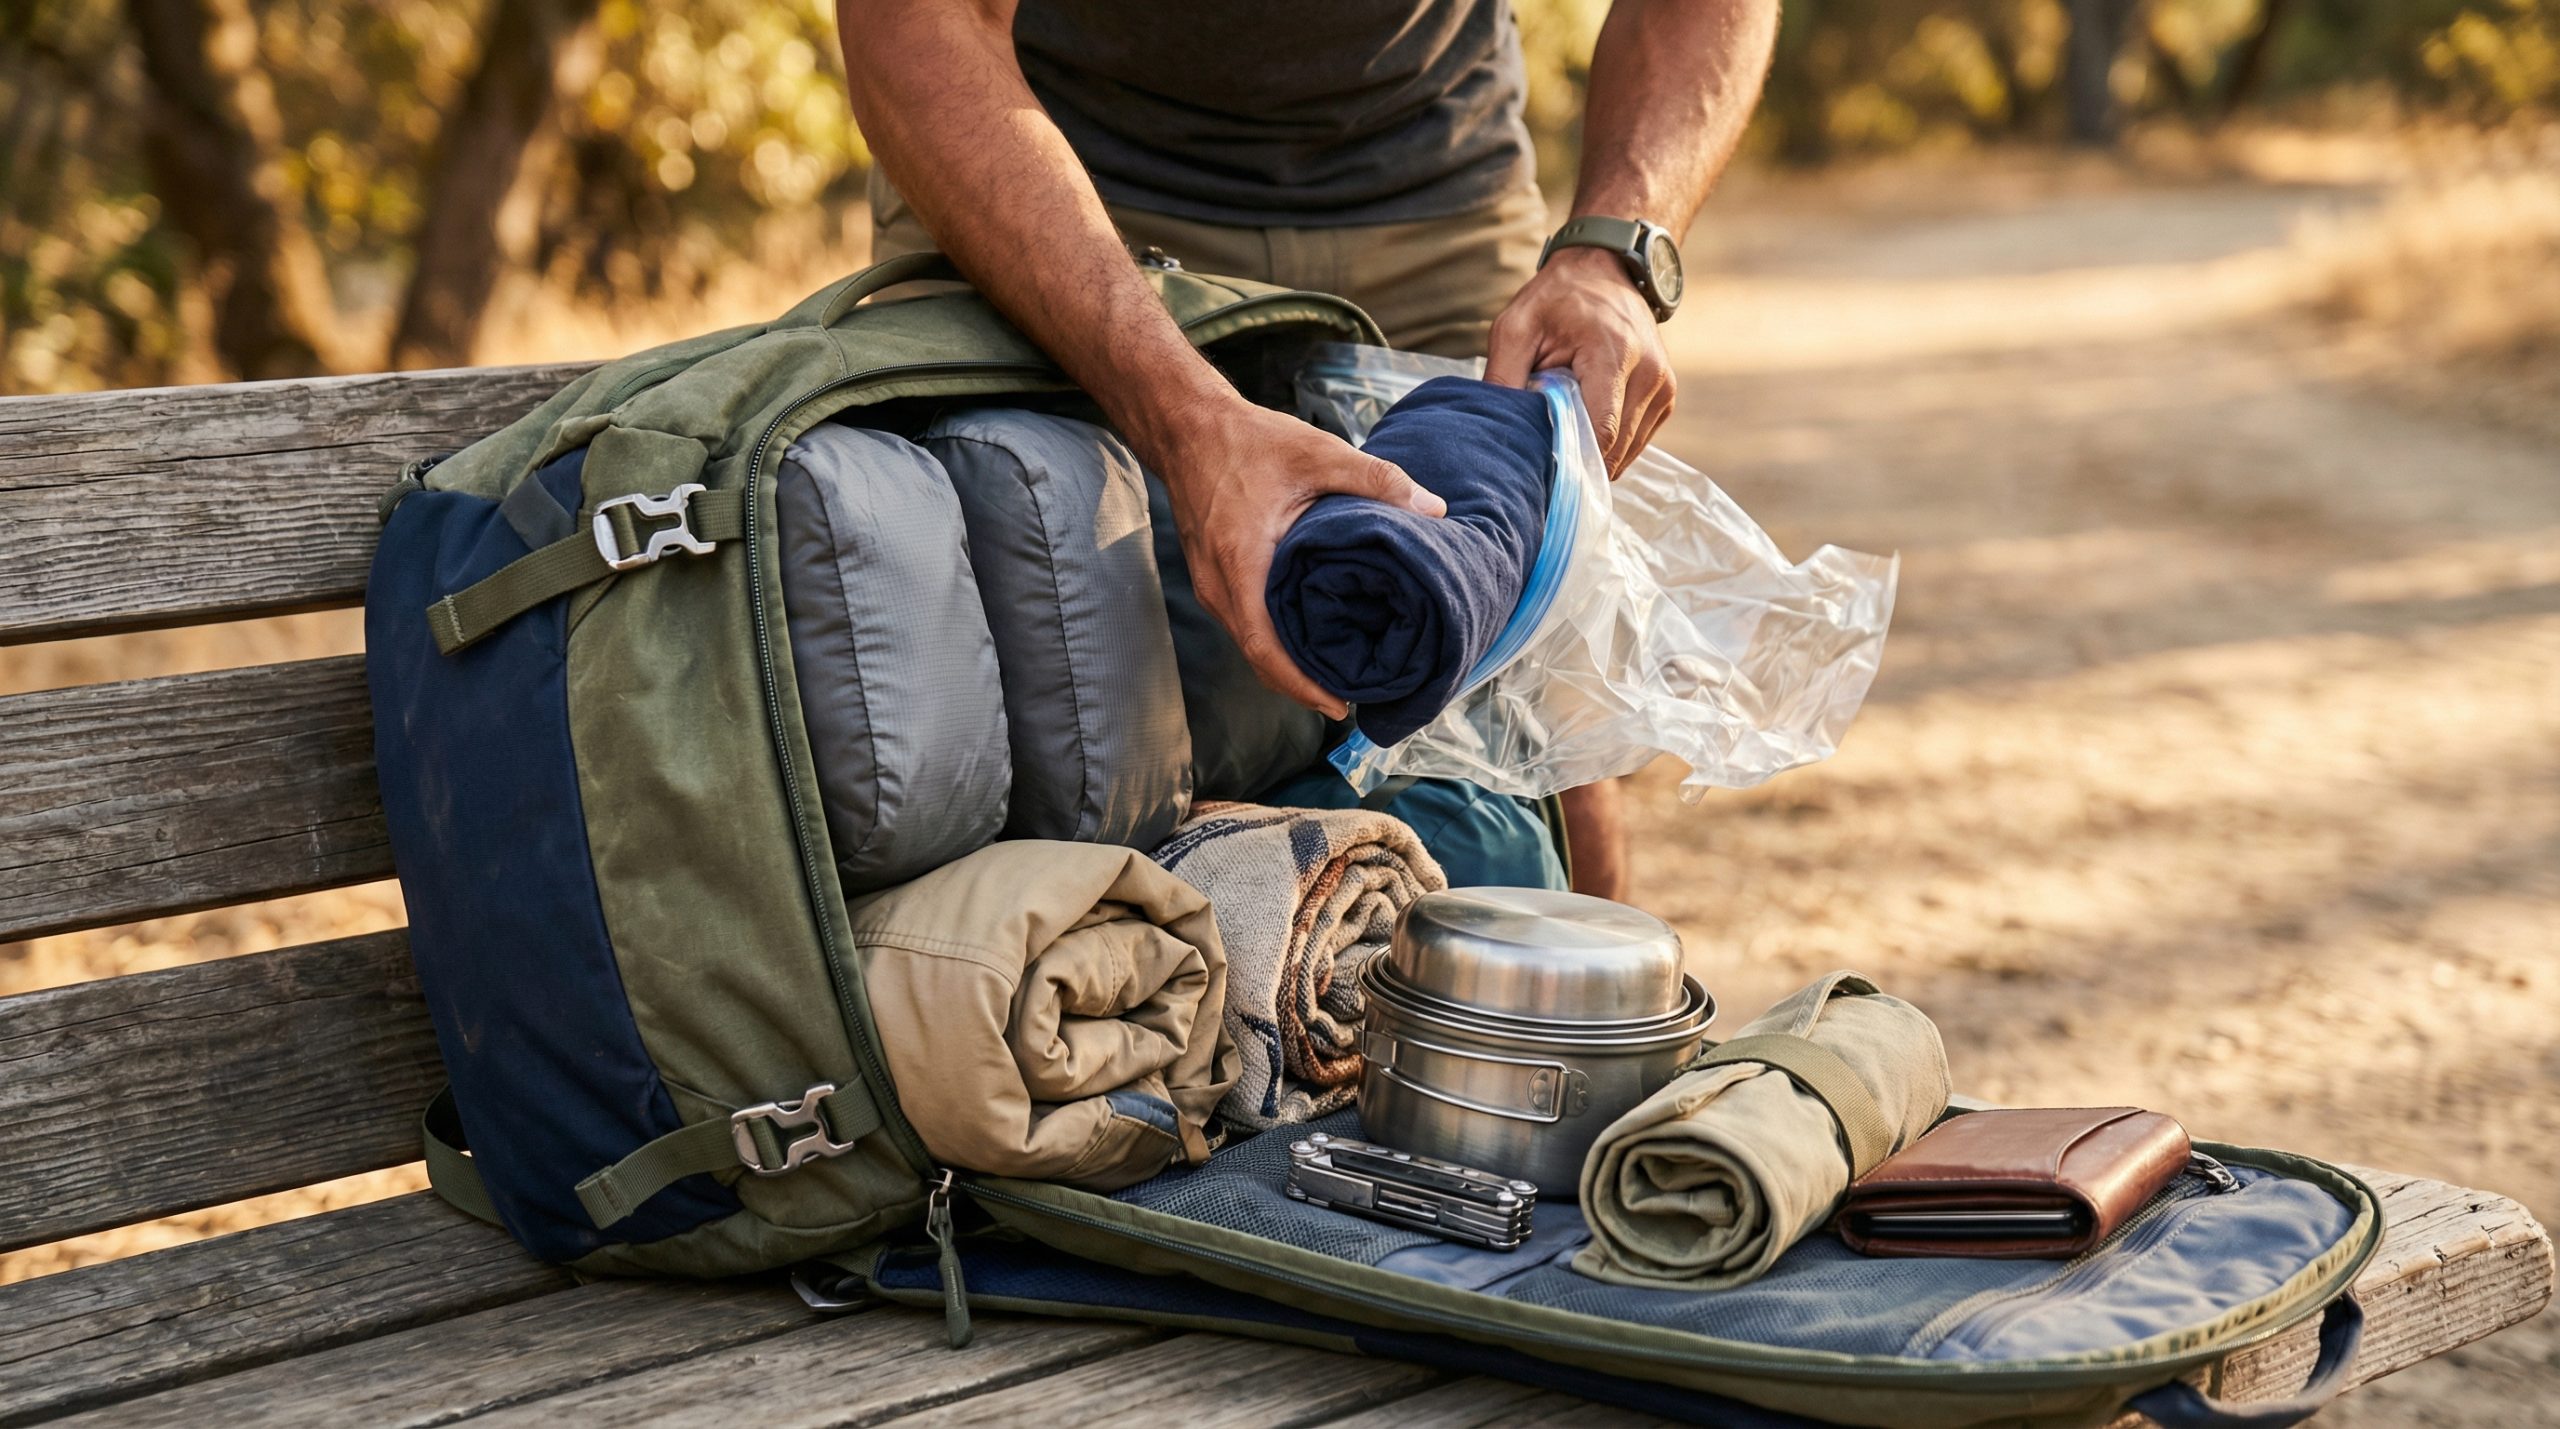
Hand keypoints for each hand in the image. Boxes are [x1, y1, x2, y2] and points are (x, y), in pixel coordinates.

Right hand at [1152, 397, 1447, 715]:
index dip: (1302, 686)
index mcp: (1240, 564)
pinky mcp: (1211, 577)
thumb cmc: (1246, 440)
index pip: (1266, 649)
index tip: (1340, 706)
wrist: (1187, 427)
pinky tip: (1308, 639)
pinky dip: (1274, 641)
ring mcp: (1209, 584)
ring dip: (1288, 665)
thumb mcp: (1317, 453)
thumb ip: (1376, 480)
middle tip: (1353, 697)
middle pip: (1258, 657)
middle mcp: (1217, 585)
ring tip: (1337, 674)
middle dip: (1302, 685)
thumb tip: (1434, 509)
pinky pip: (1243, 624)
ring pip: (1249, 643)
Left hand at [1484, 246, 1674, 473]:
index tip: (1544, 467)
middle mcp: (1649, 373)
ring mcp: (1663, 386)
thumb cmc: (1555, 298)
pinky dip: (1612, 440)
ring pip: (1628, 450)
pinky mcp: (1666, 395)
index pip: (1602, 434)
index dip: (1572, 460)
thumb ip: (1503, 377)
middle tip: (1547, 448)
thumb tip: (1497, 431)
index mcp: (1615, 355)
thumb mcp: (1515, 328)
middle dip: (1579, 457)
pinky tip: (1588, 418)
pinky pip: (1637, 440)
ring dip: (1596, 450)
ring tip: (1568, 425)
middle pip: (1615, 449)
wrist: (1603, 269)